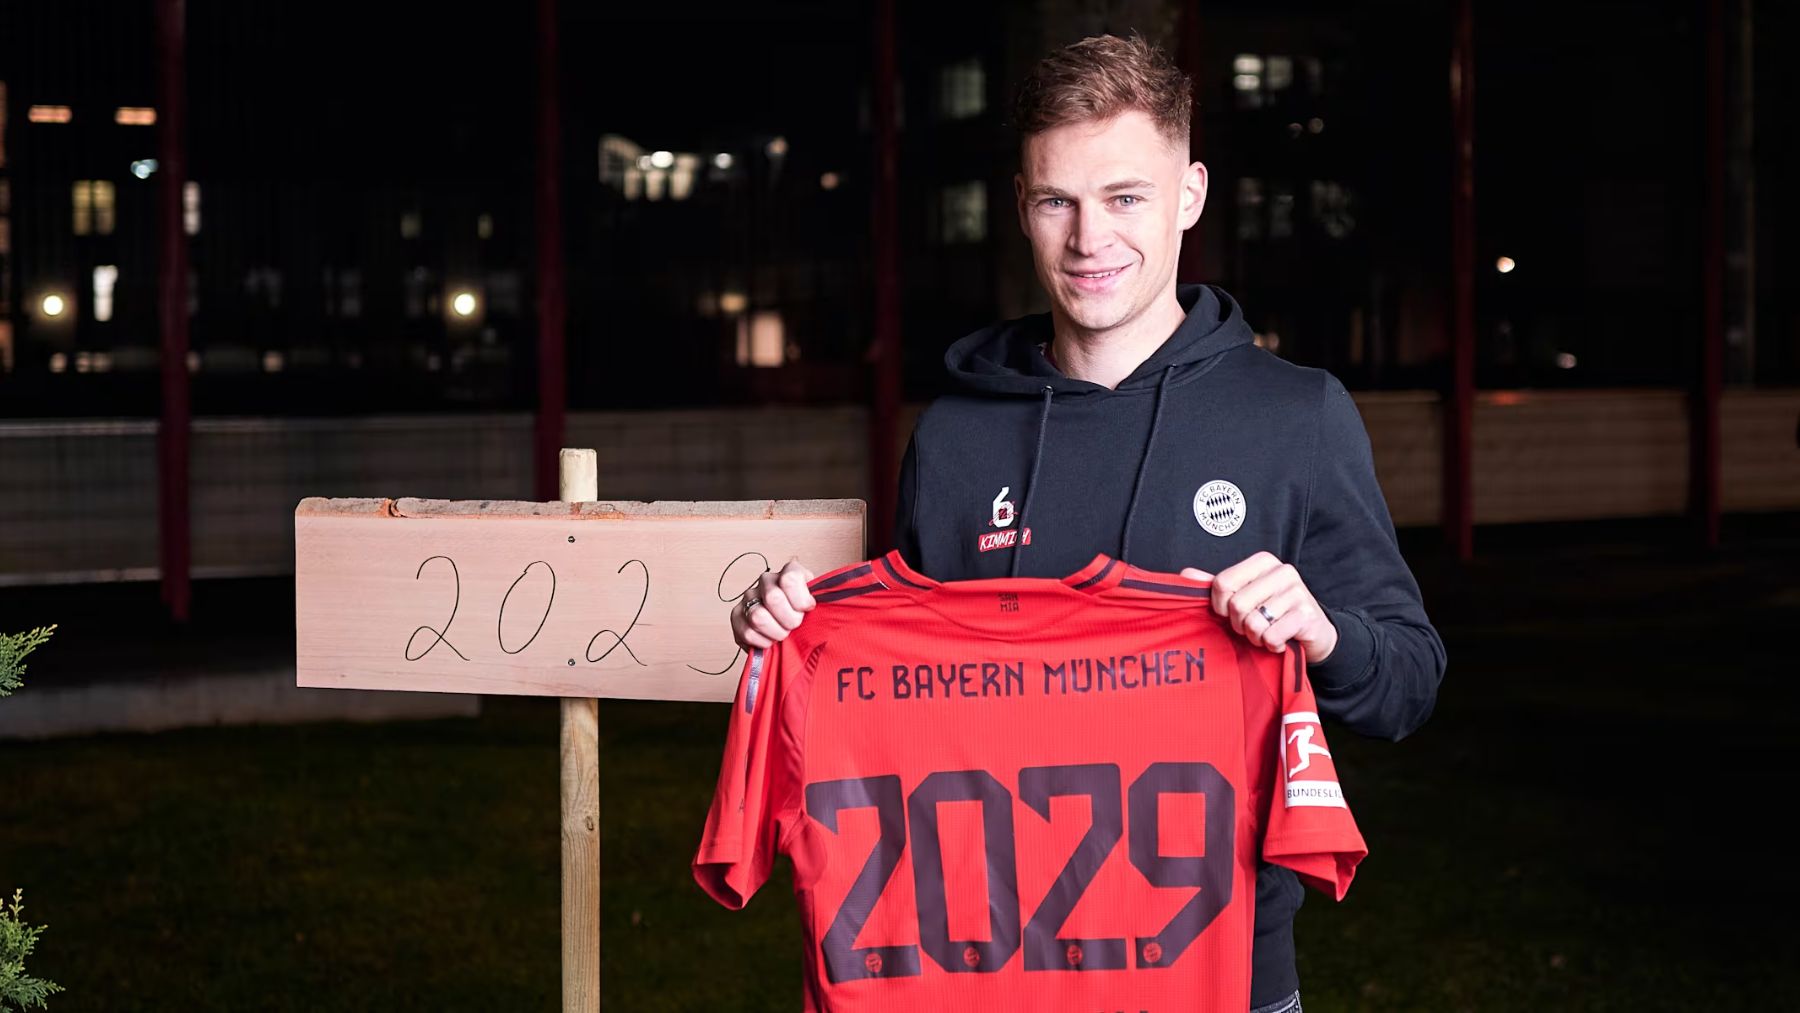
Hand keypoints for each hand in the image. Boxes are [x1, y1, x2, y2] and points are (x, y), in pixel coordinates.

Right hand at [730, 558, 815, 649]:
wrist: (790, 624)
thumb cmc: (805, 614)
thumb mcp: (818, 602)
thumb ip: (819, 599)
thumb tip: (810, 606)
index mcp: (789, 571)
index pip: (789, 580)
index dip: (801, 601)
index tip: (808, 609)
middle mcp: (766, 580)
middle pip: (773, 598)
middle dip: (789, 620)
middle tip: (794, 625)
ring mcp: (749, 596)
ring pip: (758, 617)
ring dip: (776, 633)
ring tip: (783, 634)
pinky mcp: (736, 615)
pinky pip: (747, 633)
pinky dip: (763, 642)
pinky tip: (770, 640)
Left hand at [1180, 552, 1338, 662]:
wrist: (1313, 633)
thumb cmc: (1271, 614)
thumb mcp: (1243, 597)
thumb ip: (1216, 586)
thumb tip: (1185, 575)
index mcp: (1263, 562)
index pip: (1222, 583)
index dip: (1219, 606)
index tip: (1229, 613)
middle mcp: (1282, 571)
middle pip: (1236, 605)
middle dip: (1239, 625)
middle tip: (1252, 627)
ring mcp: (1297, 592)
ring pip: (1253, 622)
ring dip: (1255, 637)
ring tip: (1266, 633)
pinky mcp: (1307, 616)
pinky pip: (1272, 636)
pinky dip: (1271, 645)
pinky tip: (1280, 641)